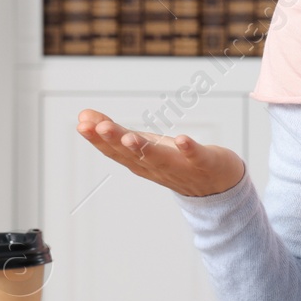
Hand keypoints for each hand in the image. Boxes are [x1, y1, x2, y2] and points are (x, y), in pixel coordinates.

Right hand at [76, 109, 246, 197]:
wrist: (219, 186)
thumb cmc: (176, 160)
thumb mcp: (143, 144)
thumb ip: (115, 131)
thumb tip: (83, 115)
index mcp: (140, 162)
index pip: (115, 152)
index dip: (98, 139)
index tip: (82, 124)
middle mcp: (157, 168)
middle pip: (134, 155)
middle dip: (116, 141)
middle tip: (100, 127)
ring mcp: (182, 168)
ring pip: (160, 159)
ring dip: (144, 148)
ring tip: (129, 136)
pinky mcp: (206, 163)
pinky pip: (197, 158)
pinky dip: (188, 149)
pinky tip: (181, 139)